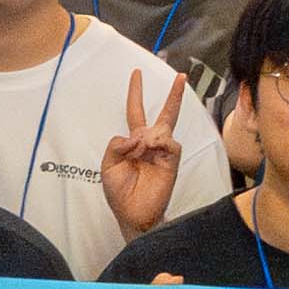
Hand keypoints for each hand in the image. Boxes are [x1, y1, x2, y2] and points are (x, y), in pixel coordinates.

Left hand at [98, 69, 183, 238]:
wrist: (132, 214)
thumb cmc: (119, 192)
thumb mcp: (107, 164)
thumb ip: (117, 144)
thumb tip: (138, 136)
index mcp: (133, 141)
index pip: (135, 111)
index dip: (135, 93)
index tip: (136, 75)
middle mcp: (150, 143)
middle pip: (166, 114)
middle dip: (174, 95)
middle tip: (181, 76)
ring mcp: (163, 152)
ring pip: (162, 128)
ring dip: (147, 137)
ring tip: (139, 152)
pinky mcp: (172, 161)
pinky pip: (169, 142)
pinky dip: (157, 143)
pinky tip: (149, 150)